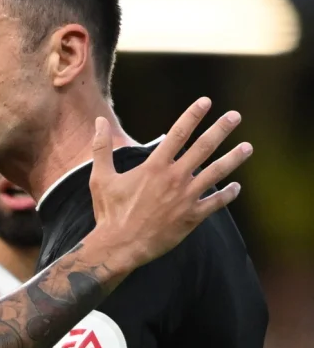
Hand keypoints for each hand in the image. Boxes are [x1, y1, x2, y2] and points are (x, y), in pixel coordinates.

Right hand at [85, 97, 251, 269]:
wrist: (120, 246)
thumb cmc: (109, 212)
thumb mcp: (100, 178)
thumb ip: (102, 147)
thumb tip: (99, 121)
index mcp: (154, 167)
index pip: (178, 134)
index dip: (193, 116)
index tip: (206, 102)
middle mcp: (175, 178)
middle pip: (204, 148)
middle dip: (221, 129)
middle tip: (235, 116)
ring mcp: (186, 198)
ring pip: (217, 173)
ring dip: (234, 158)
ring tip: (248, 147)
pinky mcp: (192, 217)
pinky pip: (216, 202)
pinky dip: (228, 194)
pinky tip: (236, 187)